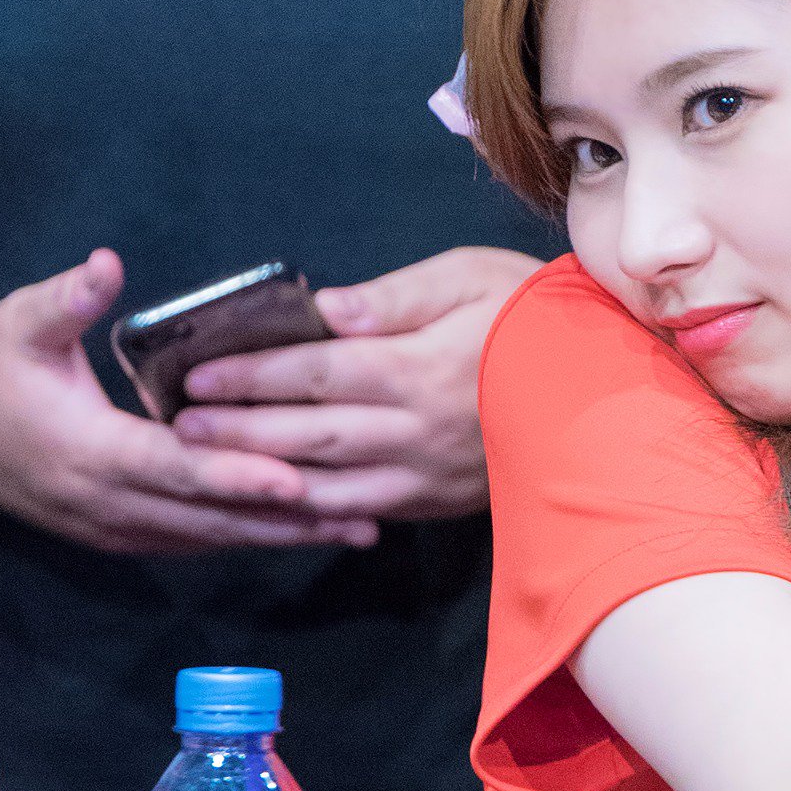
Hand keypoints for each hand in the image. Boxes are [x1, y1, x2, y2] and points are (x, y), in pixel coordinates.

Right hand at [0, 249, 376, 554]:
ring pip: (212, 537)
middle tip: (364, 513)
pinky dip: (250, 533)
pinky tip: (304, 526)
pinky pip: (196, 539)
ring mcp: (115, 527)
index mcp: (88, 452)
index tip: (297, 478)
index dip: (237, 475)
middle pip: (211, 517)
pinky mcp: (122, 533)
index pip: (176, 469)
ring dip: (282, 534)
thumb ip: (66, 299)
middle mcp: (107, 503)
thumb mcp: (18, 323)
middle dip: (288, 518)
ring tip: (358, 526)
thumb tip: (106, 266)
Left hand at [174, 246, 539, 523]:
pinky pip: (364, 512)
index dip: (251, 375)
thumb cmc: (539, 318)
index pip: (315, 372)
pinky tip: (277, 503)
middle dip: (236, 432)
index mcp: (420, 369)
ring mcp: (427, 475)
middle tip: (178, 427)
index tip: (196, 373)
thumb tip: (323, 310)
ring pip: (327, 486)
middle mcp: (417, 432)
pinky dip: (314, 512)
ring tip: (208, 467)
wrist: (611, 391)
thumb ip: (394, 297)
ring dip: (262, 479)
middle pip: (308, 435)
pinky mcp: (439, 502)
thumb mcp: (471, 278)